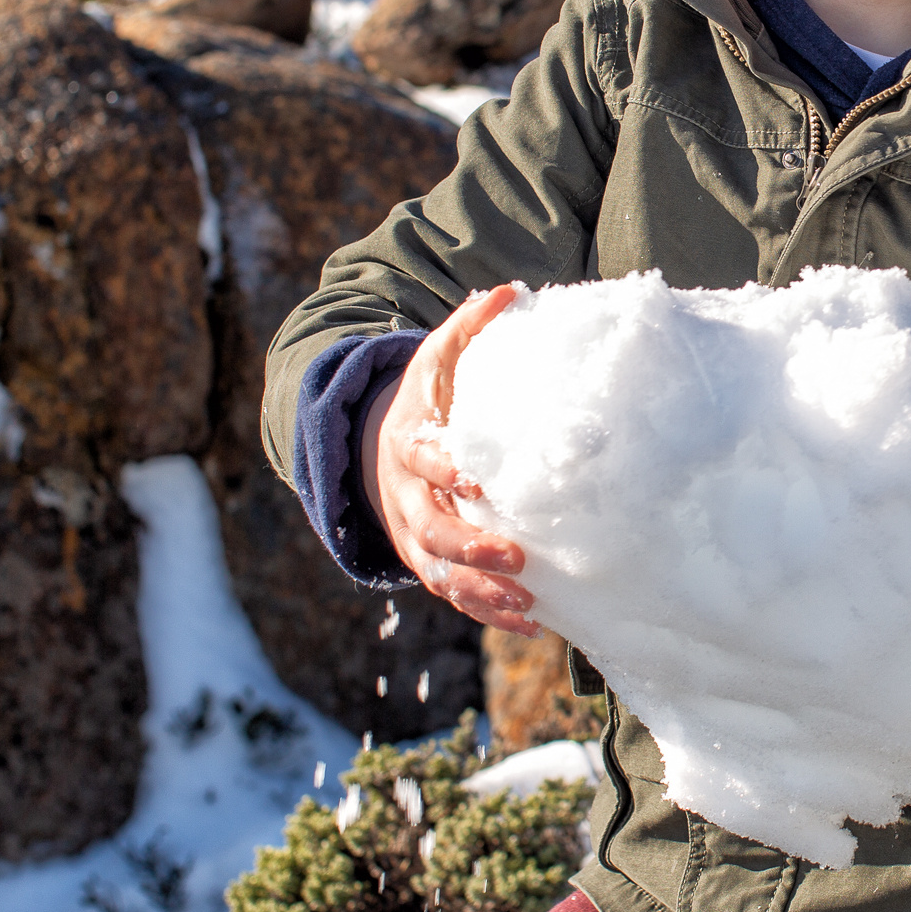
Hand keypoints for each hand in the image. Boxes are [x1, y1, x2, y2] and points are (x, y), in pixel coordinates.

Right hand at [361, 285, 537, 635]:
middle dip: (470, 545)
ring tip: (526, 604)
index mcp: (409, 442)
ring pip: (440, 572)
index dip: (445, 470)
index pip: (421, 458)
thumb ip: (470, 326)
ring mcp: (415, 533)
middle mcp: (407, 495)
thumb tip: (514, 289)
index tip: (478, 479)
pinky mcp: (430, 560)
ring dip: (481, 592)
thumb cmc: (426, 399)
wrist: (378, 443)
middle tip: (515, 556)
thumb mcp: (437, 358)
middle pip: (429, 528)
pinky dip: (487, 611)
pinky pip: (454, 593)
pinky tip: (532, 622)